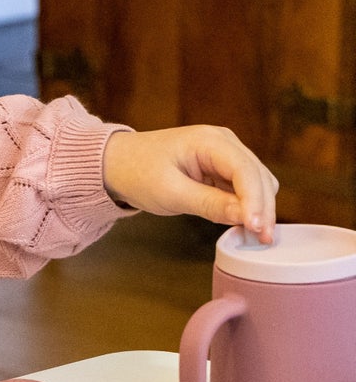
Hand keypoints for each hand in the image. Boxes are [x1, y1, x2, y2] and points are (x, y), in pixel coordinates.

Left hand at [103, 125, 277, 242]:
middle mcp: (224, 142)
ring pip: (257, 183)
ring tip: (256, 238)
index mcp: (210, 140)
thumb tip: (246, 218)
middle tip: (262, 240)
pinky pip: (244, 188)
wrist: (118, 164)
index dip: (255, 201)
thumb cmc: (138, 173)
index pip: (245, 171)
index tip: (256, 228)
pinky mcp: (221, 168)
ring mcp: (225, 154)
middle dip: (263, 208)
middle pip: (258, 176)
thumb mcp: (171, 193)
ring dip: (259, 208)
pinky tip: (245, 226)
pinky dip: (247, 206)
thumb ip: (210, 205)